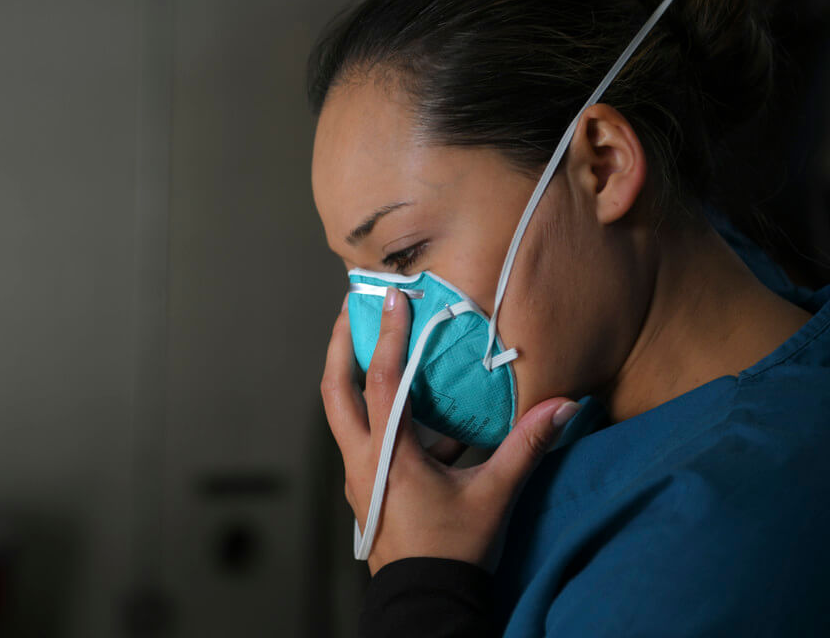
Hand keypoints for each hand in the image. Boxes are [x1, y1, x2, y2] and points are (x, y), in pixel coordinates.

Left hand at [320, 287, 580, 575]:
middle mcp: (363, 459)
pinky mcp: (366, 484)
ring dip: (350, 374)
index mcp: (389, 456)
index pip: (382, 382)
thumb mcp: (494, 494)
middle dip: (340, 345)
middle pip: (335, 390)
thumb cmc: (455, 549)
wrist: (427, 601)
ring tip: (369, 341)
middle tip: (352, 309)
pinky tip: (407, 402)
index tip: (393, 298)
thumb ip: (527, 446)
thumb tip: (564, 406)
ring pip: (342, 411)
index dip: (388, 336)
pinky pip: (362, 433)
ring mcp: (359, 473)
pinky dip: (374, 408)